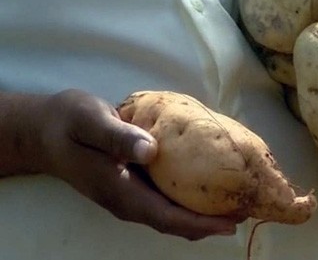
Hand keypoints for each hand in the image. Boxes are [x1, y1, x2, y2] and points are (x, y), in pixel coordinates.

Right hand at [35, 89, 240, 239]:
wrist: (44, 130)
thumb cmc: (68, 123)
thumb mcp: (90, 121)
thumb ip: (118, 136)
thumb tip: (151, 149)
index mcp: (118, 190)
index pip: (164, 217)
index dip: (199, 223)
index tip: (231, 223)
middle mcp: (126, 200)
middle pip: (173, 221)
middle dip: (210, 222)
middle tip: (247, 211)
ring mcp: (129, 194)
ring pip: (170, 213)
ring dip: (203, 212)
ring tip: (236, 201)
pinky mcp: (132, 184)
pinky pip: (165, 198)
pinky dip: (190, 198)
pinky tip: (209, 183)